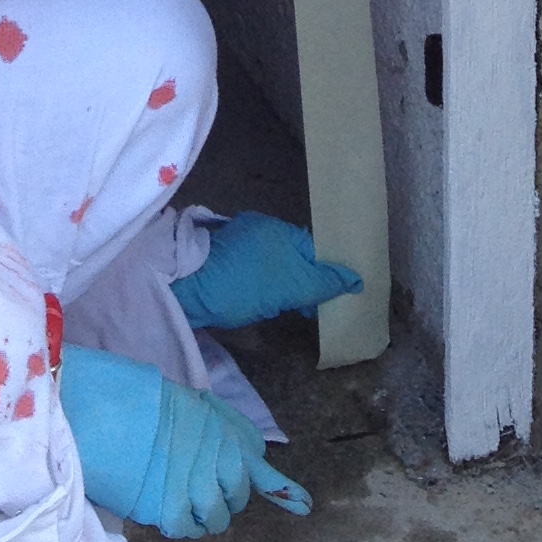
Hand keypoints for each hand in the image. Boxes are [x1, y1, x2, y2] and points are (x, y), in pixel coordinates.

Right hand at [58, 344, 310, 535]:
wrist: (102, 410)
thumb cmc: (138, 398)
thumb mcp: (190, 402)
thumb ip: (224, 427)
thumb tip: (254, 451)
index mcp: (223, 432)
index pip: (258, 468)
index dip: (283, 489)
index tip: (305, 505)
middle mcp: (219, 461)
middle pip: (236, 498)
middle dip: (222, 495)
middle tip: (197, 485)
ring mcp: (197, 487)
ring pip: (216, 519)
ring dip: (202, 513)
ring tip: (177, 496)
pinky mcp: (172, 510)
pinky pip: (188, 528)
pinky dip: (179, 523)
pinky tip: (164, 507)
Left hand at [172, 214, 364, 331]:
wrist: (185, 290)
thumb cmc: (241, 284)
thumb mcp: (289, 286)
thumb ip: (323, 283)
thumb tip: (356, 279)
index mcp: (278, 229)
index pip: (317, 249)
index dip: (331, 271)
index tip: (342, 295)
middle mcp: (260, 230)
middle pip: (298, 256)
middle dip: (311, 281)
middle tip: (322, 309)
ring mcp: (241, 244)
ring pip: (278, 266)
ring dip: (290, 286)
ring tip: (301, 311)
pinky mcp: (226, 261)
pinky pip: (260, 272)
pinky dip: (271, 287)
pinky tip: (274, 305)